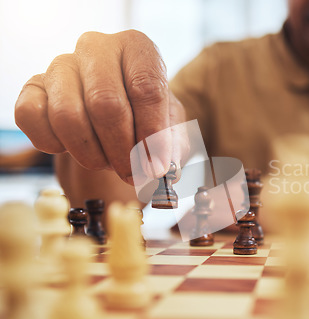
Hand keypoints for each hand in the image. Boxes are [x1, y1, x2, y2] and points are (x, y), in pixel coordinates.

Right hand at [15, 30, 187, 184]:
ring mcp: (61, 65)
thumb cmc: (146, 117)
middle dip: (122, 150)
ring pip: (68, 116)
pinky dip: (53, 144)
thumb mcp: (170, 129)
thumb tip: (160, 167)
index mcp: (137, 48)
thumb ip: (170, 146)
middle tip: (132, 173)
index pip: (146, 88)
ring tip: (107, 162)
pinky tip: (73, 148)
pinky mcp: (34, 86)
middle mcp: (97, 48)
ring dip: (91, 153)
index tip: (156, 166)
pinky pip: (31, 117)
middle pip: (105, 104)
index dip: (152, 134)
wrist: (116, 114)